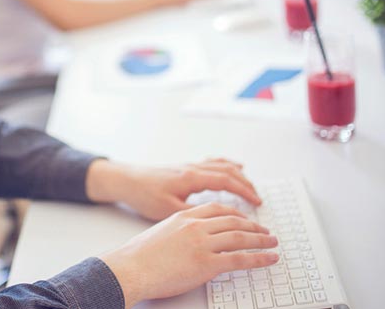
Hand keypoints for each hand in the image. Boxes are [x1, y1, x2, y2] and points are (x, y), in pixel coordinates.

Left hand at [86, 159, 261, 220]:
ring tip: (251, 185)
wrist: (126, 180)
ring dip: (238, 174)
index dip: (244, 191)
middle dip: (246, 184)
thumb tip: (215, 223)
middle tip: (259, 199)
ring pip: (221, 165)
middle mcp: (192, 168)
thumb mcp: (168, 210)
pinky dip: (226, 164)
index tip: (257, 202)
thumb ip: (193, 214)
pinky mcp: (185, 168)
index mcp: (191, 178)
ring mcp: (189, 166)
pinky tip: (233, 167)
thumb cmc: (144, 195)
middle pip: (227, 171)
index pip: (226, 181)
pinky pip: (212, 162)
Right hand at [99, 202, 278, 307]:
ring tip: (272, 243)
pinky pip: (240, 259)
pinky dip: (259, 258)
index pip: (218, 209)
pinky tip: (269, 259)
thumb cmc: (140, 255)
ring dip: (261, 239)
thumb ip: (181, 231)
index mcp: (185, 216)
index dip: (237, 214)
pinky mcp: (207, 263)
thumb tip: (192, 240)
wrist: (132, 267)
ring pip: (240, 237)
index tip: (246, 218)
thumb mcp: (162, 232)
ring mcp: (203, 244)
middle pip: (233, 220)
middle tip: (266, 231)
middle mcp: (196, 226)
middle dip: (253, 225)